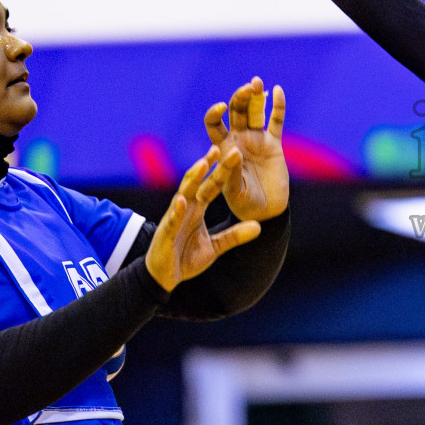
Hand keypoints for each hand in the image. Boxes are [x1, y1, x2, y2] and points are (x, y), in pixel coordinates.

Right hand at [145, 147, 261, 291]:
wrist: (165, 277)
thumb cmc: (186, 258)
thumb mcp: (216, 247)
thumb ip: (234, 235)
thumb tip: (259, 227)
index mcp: (197, 209)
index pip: (211, 185)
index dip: (221, 170)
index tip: (234, 152)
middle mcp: (185, 209)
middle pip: (199, 183)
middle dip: (209, 166)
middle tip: (222, 147)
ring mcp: (174, 218)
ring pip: (183, 194)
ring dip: (192, 179)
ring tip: (202, 164)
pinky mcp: (165, 233)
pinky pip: (172, 220)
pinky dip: (177, 210)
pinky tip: (182, 200)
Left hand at [205, 77, 288, 221]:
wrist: (264, 212)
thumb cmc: (243, 205)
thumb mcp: (233, 192)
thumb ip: (233, 174)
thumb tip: (234, 152)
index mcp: (223, 148)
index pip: (215, 124)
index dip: (215, 113)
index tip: (221, 108)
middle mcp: (239, 139)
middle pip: (237, 112)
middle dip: (240, 98)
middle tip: (247, 88)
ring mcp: (257, 140)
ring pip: (255, 112)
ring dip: (256, 96)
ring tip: (257, 82)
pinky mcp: (274, 144)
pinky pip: (276, 121)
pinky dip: (278, 106)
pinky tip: (277, 91)